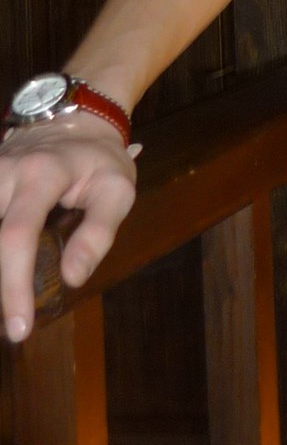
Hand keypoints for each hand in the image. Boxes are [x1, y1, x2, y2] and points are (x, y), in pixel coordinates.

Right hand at [0, 117, 137, 341]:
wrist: (76, 117)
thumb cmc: (99, 159)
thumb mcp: (117, 190)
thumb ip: (97, 233)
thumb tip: (72, 279)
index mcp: (41, 174)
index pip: (16, 235)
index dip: (12, 285)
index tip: (19, 327)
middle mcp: (3, 172)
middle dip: (0, 285)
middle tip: (14, 323)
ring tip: (12, 300)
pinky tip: (9, 273)